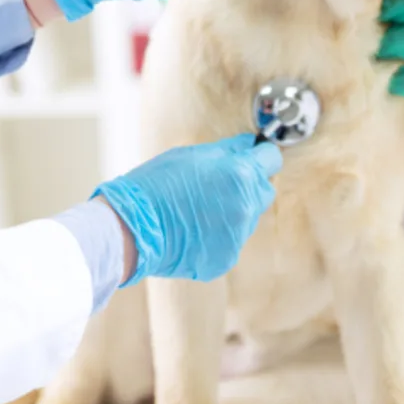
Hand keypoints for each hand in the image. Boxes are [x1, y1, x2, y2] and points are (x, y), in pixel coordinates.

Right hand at [92, 134, 282, 284]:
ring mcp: (238, 236)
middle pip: (263, 191)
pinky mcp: (226, 258)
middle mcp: (246, 207)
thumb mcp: (193, 155)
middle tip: (219, 184)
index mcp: (241, 175)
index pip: (271, 159)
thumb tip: (248, 145)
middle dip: (248, 185)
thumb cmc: (156, 185)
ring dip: (233, 212)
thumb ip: (228, 150)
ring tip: (198, 209)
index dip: (260, 156)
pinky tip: (193, 229)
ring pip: (247, 218)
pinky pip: (231, 241)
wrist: (132, 227)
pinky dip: (218, 235)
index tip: (253, 157)